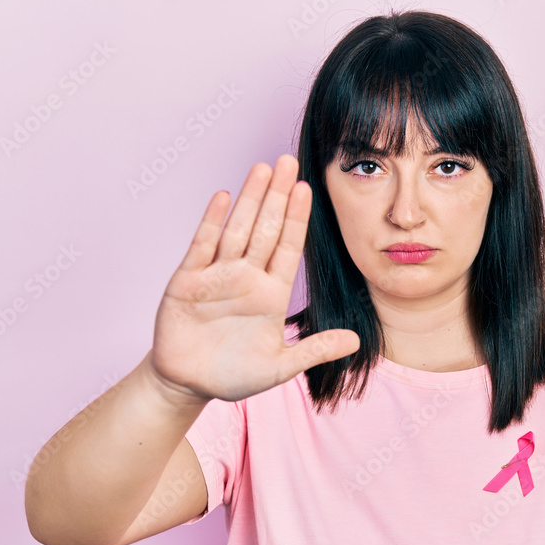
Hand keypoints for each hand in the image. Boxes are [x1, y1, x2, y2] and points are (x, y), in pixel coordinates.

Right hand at [147, 154, 359, 402]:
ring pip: (236, 229)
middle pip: (265, 228)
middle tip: (288, 159)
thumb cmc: (234, 376)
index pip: (287, 247)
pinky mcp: (187, 281)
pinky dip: (212, 221)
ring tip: (262, 168)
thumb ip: (314, 350)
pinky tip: (223, 196)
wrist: (187, 385)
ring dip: (248, 199)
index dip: (297, 218)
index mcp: (271, 293)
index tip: (308, 188)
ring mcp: (217, 276)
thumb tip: (357, 341)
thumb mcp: (280, 367)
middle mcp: (246, 277)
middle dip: (276, 195)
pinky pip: (202, 245)